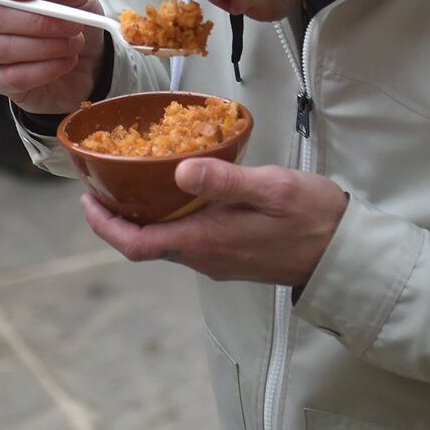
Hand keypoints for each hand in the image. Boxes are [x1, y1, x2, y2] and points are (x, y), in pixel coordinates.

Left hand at [81, 160, 349, 287]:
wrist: (344, 253)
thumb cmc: (311, 218)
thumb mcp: (270, 188)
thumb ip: (224, 181)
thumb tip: (178, 170)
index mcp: (204, 241)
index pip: (135, 243)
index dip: (103, 224)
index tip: (85, 198)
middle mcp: (204, 257)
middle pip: (144, 242)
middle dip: (117, 216)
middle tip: (103, 181)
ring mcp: (217, 259)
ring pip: (165, 240)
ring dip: (143, 215)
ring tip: (133, 179)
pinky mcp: (231, 254)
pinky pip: (187, 238)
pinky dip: (170, 216)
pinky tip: (178, 190)